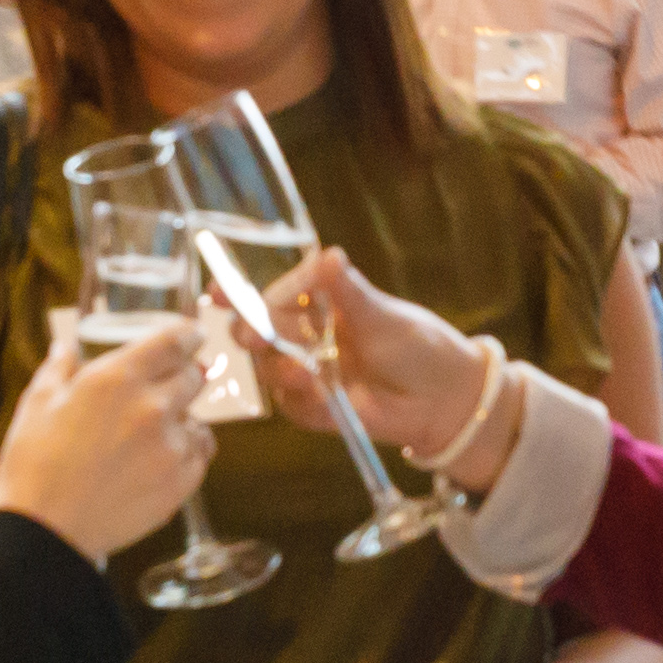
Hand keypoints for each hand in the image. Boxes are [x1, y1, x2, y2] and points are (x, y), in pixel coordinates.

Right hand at [0, 325, 211, 558]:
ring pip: (198, 419)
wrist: (44, 528)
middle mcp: (151, 406)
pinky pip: (199, 455)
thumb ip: (59, 368)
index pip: (173, 341)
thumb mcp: (37, 403)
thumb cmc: (34, 463)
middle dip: (183, 377)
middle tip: (168, 386)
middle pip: (193, 377)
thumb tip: (65, 346)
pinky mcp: (179, 482)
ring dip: (182, 420)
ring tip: (154, 435)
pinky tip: (161, 459)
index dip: (187, 334)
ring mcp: (170, 446)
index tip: (193, 334)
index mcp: (116, 378)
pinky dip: (187, 453)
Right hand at [242, 242, 508, 484]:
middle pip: (260, 332)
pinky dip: (301, 401)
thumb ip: (348, 290)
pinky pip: (292, 405)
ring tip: (302, 373)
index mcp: (318, 303)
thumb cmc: (418, 344)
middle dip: (251, 333)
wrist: (445, 398)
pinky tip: (320, 396)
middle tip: (251, 336)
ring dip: (279, 369)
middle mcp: (305, 335)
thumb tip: (327, 255)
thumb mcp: (382, 314)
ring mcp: (307, 372)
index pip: (271, 295)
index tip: (218, 294)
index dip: (240, 294)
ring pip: (271, 369)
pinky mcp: (315, 408)